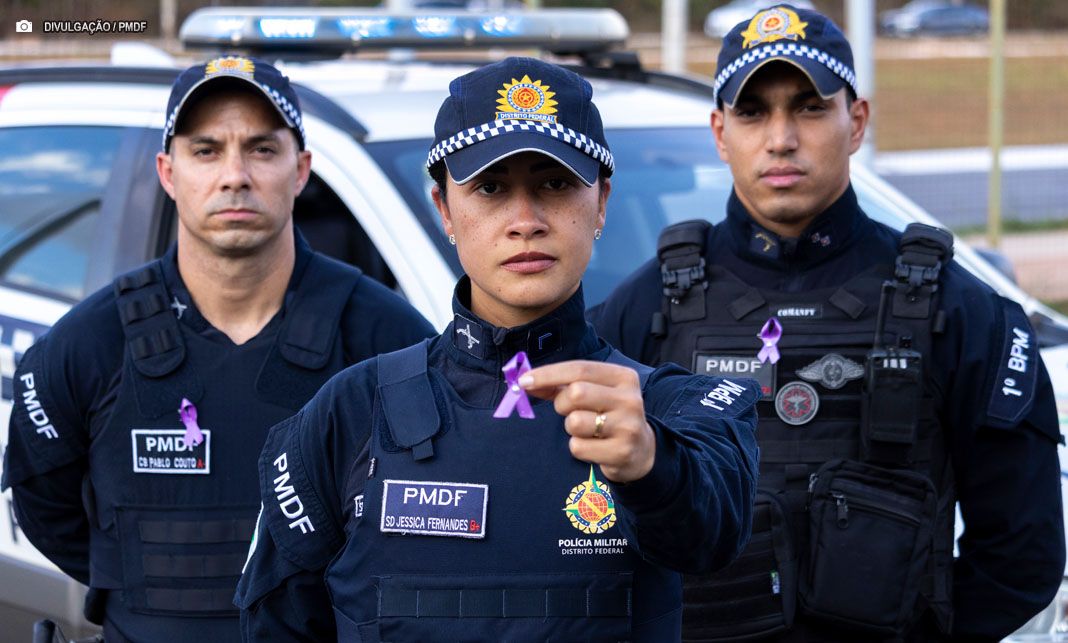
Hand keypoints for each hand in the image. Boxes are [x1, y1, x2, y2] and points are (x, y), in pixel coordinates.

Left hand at [520, 360, 654, 482]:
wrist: (642, 451)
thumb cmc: (609, 416)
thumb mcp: (596, 393)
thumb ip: (563, 385)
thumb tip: (526, 382)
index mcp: (624, 377)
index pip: (579, 369)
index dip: (548, 374)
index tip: (524, 381)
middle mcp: (630, 399)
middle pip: (576, 393)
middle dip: (561, 404)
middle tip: (568, 412)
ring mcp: (628, 426)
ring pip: (575, 422)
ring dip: (571, 428)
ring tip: (586, 431)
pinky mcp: (622, 452)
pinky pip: (578, 447)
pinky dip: (577, 448)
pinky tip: (593, 447)